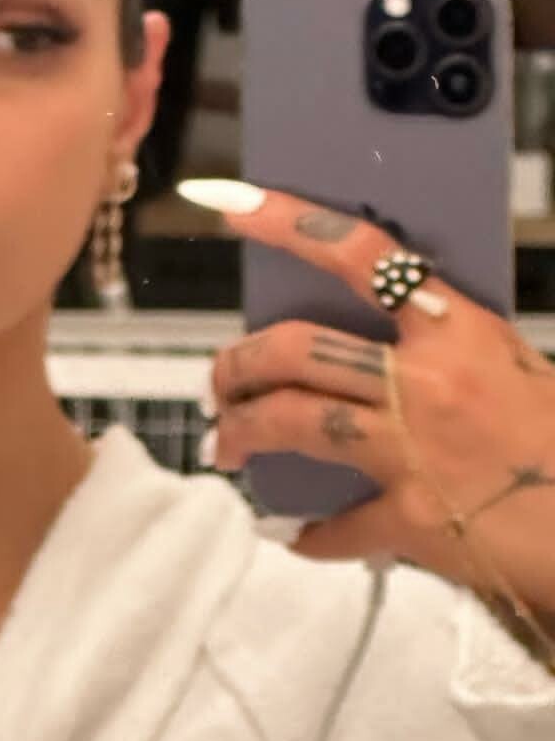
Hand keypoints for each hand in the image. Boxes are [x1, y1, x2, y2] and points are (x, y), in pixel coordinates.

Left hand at [203, 185, 554, 619]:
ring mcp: (414, 449)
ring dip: (243, 430)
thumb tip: (382, 353)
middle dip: (238, 362)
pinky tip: (297, 535)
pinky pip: (341, 524)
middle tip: (220, 379)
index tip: (234, 205)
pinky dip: (313, 533)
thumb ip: (449, 354)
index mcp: (461, 331)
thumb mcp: (521, 371)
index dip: (290, 223)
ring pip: (292, 420)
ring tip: (227, 443)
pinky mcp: (414, 518)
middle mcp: (428, 381)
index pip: (363, 255)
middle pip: (297, 349)